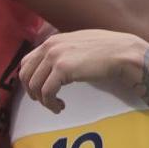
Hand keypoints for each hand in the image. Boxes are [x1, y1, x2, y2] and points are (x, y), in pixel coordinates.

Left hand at [19, 30, 148, 113]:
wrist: (122, 52)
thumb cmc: (108, 50)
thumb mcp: (79, 44)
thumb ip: (64, 51)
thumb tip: (55, 65)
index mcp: (53, 41)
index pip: (27, 61)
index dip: (28, 79)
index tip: (37, 90)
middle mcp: (50, 46)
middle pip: (26, 74)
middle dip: (32, 91)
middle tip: (43, 101)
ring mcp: (55, 56)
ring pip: (35, 85)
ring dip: (43, 100)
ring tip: (55, 106)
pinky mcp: (62, 69)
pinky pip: (47, 92)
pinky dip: (51, 103)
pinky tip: (61, 106)